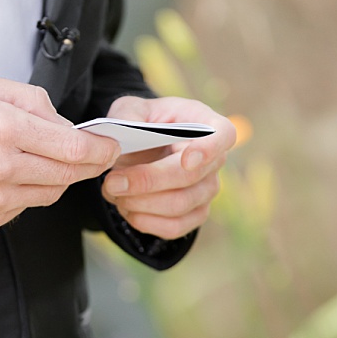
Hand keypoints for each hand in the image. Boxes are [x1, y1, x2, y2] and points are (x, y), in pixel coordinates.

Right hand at [0, 73, 120, 229]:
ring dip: (57, 178)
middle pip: (69, 174)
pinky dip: (28, 192)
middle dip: (87, 164)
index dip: (103, 150)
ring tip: (41, 160)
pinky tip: (10, 176)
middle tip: (92, 155)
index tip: (111, 147)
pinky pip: (25, 207)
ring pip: (51, 193)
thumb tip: (68, 126)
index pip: (76, 148)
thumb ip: (33, 101)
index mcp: (5, 128)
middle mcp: (2, 167)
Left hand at [101, 95, 236, 238]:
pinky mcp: (195, 214)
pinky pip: (174, 227)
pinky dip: (144, 221)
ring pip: (179, 205)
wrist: (138, 149)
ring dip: (139, 203)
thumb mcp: (129, 110)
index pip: (224, 134)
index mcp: (203, 123)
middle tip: (112, 182)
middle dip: (147, 181)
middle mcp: (213, 159)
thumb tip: (122, 139)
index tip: (188, 159)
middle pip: (191, 176)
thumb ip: (126, 116)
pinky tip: (126, 208)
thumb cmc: (140, 124)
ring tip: (113, 192)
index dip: (210, 148)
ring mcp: (207, 189)